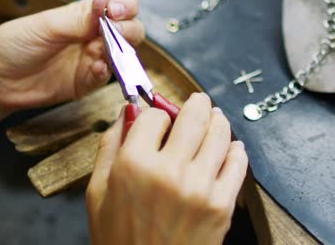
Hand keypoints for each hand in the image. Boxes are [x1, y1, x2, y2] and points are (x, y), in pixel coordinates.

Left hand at [0, 0, 143, 118]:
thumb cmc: (12, 45)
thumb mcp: (45, 25)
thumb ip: (79, 18)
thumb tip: (105, 1)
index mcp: (84, 15)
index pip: (121, 6)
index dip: (125, 7)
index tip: (114, 12)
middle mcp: (93, 36)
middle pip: (130, 29)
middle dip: (127, 30)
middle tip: (114, 33)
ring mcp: (91, 60)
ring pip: (125, 54)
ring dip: (121, 52)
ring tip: (103, 51)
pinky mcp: (86, 83)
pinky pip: (107, 78)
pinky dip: (106, 72)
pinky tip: (96, 68)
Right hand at [86, 94, 248, 244]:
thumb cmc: (119, 240)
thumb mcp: (97, 194)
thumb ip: (110, 147)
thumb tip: (126, 112)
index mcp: (133, 164)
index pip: (154, 115)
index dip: (156, 112)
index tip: (159, 119)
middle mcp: (169, 171)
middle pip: (193, 115)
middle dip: (195, 104)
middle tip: (197, 103)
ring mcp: (199, 187)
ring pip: (220, 133)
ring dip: (218, 121)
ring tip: (215, 120)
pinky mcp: (222, 204)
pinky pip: (237, 163)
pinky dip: (235, 150)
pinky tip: (231, 148)